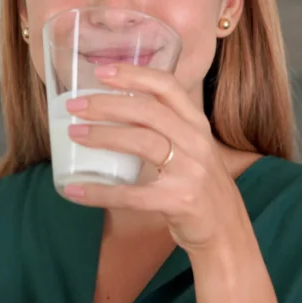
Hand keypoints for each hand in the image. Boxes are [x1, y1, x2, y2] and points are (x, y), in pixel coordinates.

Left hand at [61, 63, 252, 251]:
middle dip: (107, 104)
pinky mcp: (179, 201)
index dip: (134, 75)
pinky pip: (132, 194)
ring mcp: (190, 172)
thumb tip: (114, 111)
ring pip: (142, 143)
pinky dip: (99, 192)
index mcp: (197, 124)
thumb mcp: (192, 149)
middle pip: (148, 111)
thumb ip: (165, 130)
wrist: (227, 231)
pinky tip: (74, 189)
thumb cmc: (201, 187)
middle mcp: (197, 142)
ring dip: (103, 136)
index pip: (167, 86)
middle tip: (75, 105)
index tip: (102, 71)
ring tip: (74, 134)